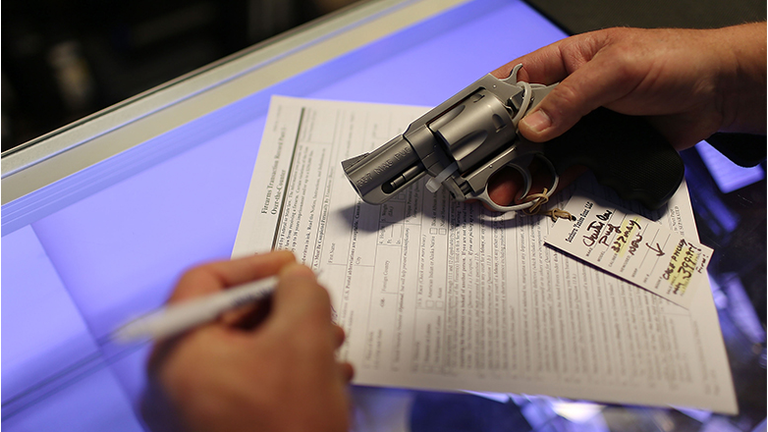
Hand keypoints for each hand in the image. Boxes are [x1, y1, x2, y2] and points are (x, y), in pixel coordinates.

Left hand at [141, 251, 353, 431]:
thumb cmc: (287, 428)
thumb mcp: (304, 341)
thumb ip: (302, 293)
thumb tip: (297, 279)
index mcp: (177, 354)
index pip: (203, 282)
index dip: (253, 265)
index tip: (291, 266)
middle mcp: (171, 384)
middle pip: (224, 319)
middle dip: (281, 308)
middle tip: (317, 304)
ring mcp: (189, 415)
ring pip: (242, 354)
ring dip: (290, 340)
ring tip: (332, 343)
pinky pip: (245, 386)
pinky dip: (283, 372)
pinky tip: (325, 376)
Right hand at [487, 23, 765, 205]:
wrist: (717, 90)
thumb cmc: (671, 59)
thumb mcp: (615, 69)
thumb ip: (571, 98)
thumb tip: (532, 126)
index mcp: (563, 62)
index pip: (513, 82)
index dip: (488, 106)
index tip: (469, 132)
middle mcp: (567, 95)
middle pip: (521, 125)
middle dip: (500, 150)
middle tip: (482, 174)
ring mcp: (582, 124)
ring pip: (541, 151)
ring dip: (522, 172)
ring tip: (505, 193)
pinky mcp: (600, 148)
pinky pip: (569, 168)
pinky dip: (552, 183)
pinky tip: (537, 194)